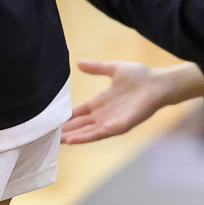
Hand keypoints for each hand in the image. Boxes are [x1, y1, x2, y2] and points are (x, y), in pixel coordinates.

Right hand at [61, 60, 203, 144]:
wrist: (158, 83)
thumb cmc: (140, 76)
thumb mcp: (113, 69)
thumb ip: (96, 68)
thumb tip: (79, 63)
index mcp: (101, 102)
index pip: (78, 112)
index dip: (65, 117)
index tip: (50, 121)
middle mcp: (103, 114)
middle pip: (80, 125)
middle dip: (64, 130)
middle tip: (45, 136)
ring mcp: (110, 122)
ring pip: (86, 132)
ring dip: (72, 136)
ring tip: (56, 141)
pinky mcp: (118, 127)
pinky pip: (98, 134)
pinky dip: (85, 137)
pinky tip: (72, 140)